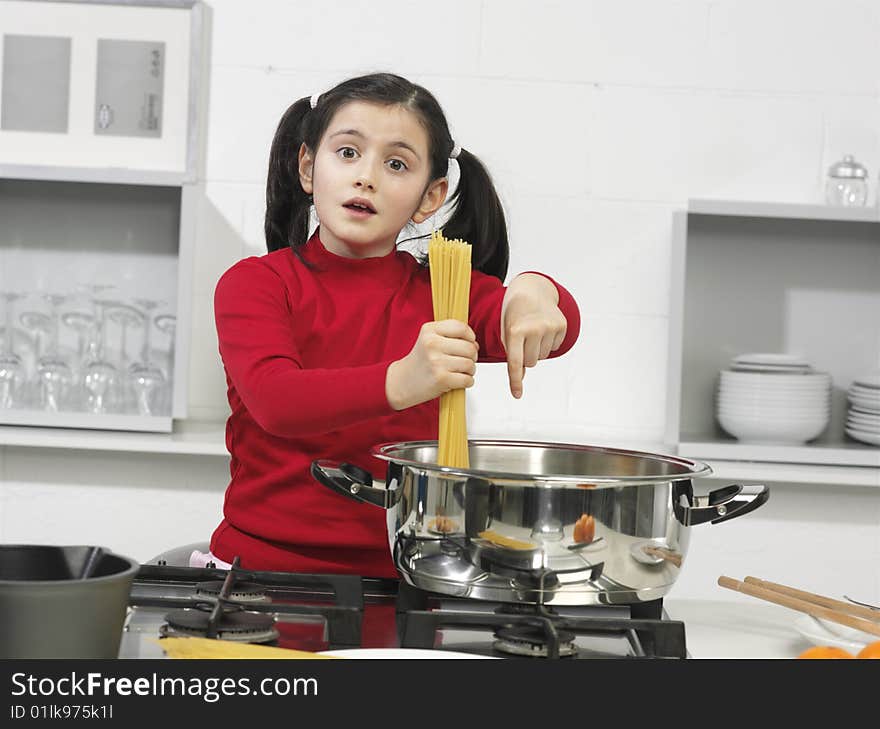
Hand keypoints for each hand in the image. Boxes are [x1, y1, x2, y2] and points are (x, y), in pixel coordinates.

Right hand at [386, 320, 478, 409]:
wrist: (403, 381)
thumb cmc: (421, 360)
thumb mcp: (430, 338)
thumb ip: (452, 335)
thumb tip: (475, 345)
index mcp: (429, 330)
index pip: (461, 327)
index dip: (470, 336)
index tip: (468, 342)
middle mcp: (432, 344)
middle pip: (469, 347)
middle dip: (472, 356)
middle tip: (464, 360)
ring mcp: (436, 362)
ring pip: (470, 364)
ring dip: (470, 370)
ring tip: (460, 371)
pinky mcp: (441, 379)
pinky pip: (467, 379)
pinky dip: (467, 382)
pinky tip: (458, 381)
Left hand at [501, 274, 566, 398]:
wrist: (531, 289)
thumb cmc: (514, 313)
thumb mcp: (507, 331)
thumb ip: (512, 354)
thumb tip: (521, 377)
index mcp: (515, 330)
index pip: (515, 362)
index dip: (515, 381)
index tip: (517, 394)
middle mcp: (534, 329)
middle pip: (530, 363)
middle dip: (526, 357)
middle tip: (523, 340)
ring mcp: (550, 327)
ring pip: (543, 356)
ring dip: (537, 350)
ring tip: (533, 332)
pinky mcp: (562, 326)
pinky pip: (554, 348)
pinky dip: (548, 343)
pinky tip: (543, 329)